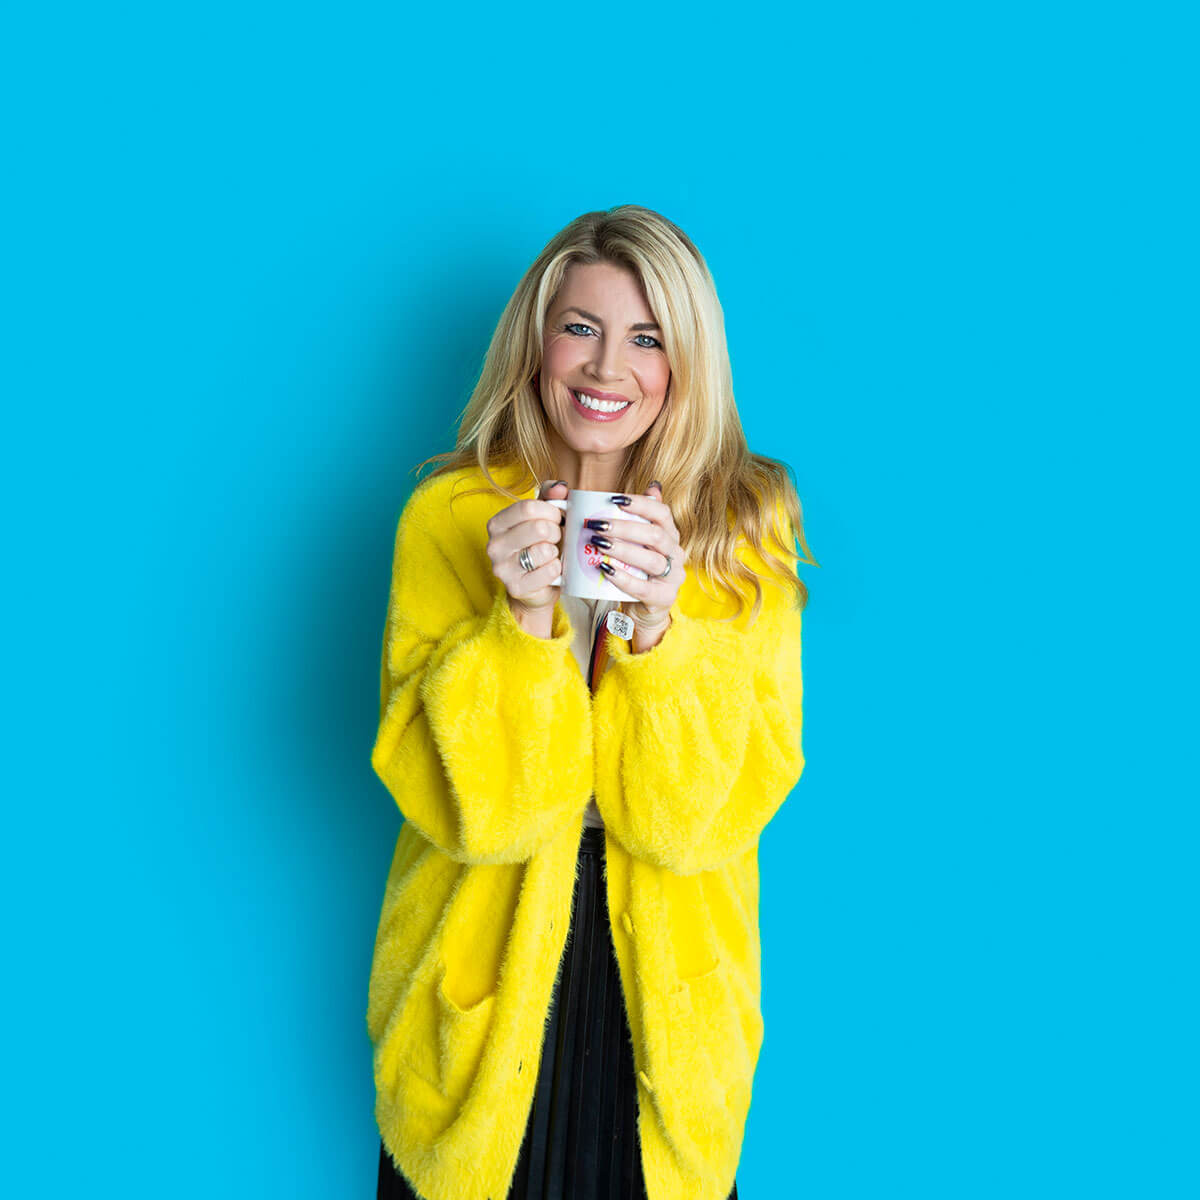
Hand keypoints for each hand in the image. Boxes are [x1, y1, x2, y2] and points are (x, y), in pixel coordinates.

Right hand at [486, 480, 566, 612]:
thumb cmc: (539, 546)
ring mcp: (502, 568)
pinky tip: (553, 568)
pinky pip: (548, 571)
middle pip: (538, 528)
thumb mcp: (542, 517)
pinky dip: (557, 568)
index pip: (528, 508)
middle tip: (556, 538)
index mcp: (497, 523)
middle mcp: (494, 545)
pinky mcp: (516, 587)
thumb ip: (550, 497)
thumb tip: (560, 487)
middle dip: (556, 531)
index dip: (551, 511)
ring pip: (543, 550)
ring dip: (556, 551)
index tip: (558, 518)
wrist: (536, 586)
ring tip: (552, 554)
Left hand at [594, 482, 684, 630]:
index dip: (640, 504)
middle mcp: (677, 553)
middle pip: (654, 535)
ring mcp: (673, 577)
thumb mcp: (641, 543)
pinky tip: (606, 570)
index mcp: (671, 536)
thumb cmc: (638, 570)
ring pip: (651, 560)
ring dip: (623, 550)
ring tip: (599, 544)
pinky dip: (624, 578)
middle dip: (624, 528)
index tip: (614, 499)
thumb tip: (653, 485)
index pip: (662, 513)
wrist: (644, 609)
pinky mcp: (664, 598)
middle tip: (597, 524)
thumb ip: (643, 517)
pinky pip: (644, 587)